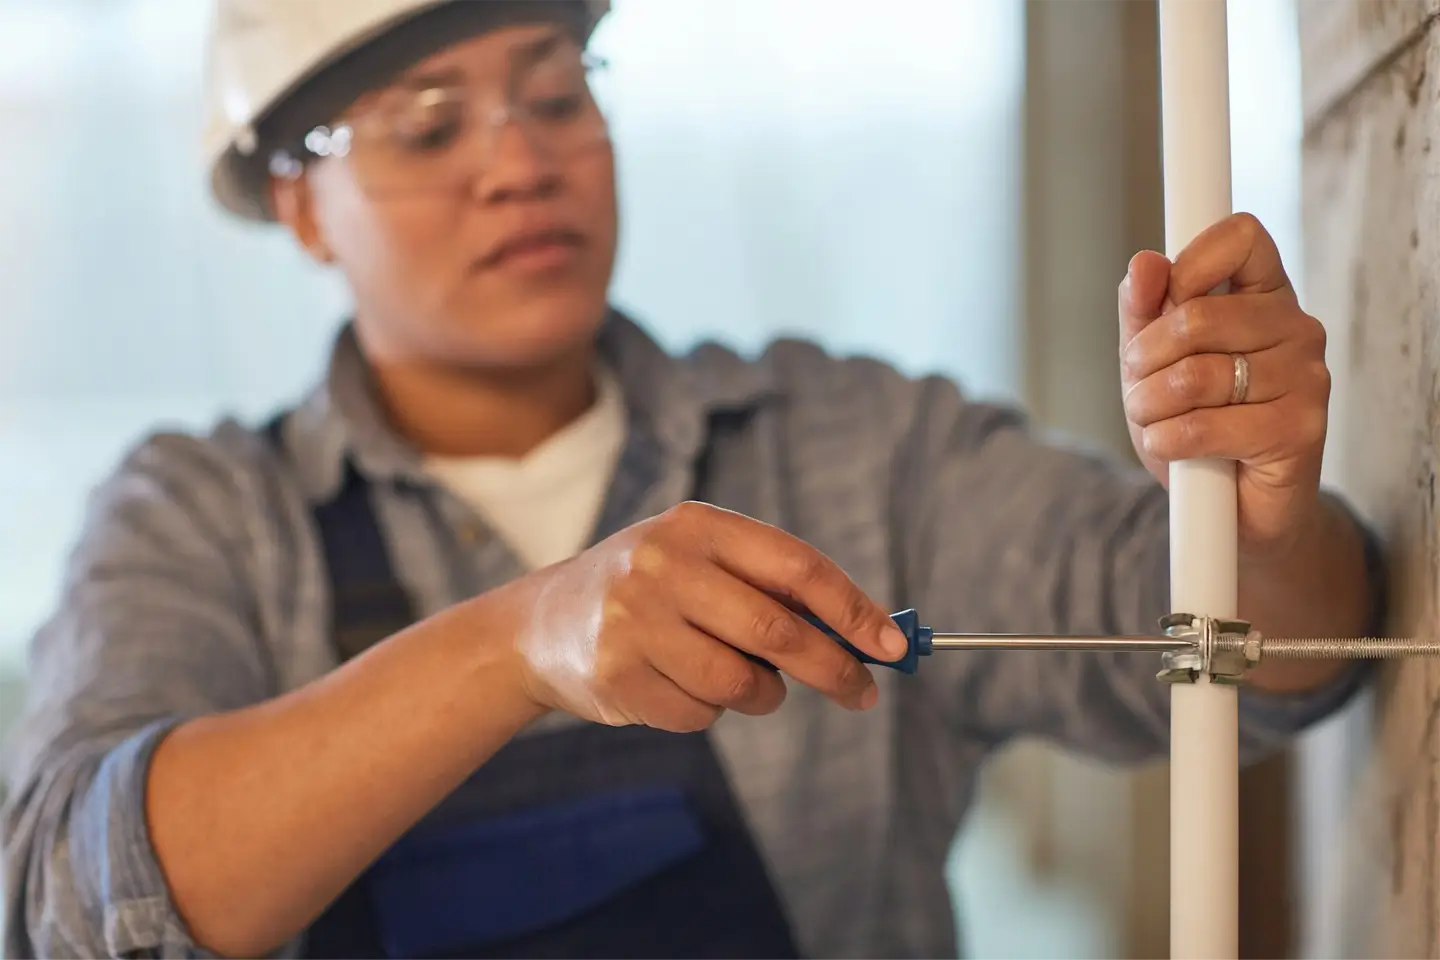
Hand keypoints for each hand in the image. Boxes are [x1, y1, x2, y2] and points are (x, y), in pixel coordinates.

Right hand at [507, 501, 908, 731]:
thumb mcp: (704, 563)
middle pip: (778, 632)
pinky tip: (675, 683)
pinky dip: (707, 710)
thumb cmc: (653, 592)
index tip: (894, 646)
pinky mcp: (617, 674)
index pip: (798, 567)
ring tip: (740, 680)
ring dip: (760, 695)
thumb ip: (775, 590)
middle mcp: (663, 565)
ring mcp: (634, 621)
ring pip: (742, 684)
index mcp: (697, 524)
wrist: (541, 623)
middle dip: (834, 669)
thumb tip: (870, 636)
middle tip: (863, 693)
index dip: (854, 610)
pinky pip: (700, 714)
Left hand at [1118, 212, 1330, 557]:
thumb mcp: (1153, 363)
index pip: (1241, 236)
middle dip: (1145, 359)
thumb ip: (1144, 310)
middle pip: (1199, 314)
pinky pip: (1204, 425)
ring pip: (1194, 375)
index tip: (1164, 306)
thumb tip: (1144, 263)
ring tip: (1157, 422)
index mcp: (1265, 295)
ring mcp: (1306, 378)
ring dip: (1150, 406)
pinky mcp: (1299, 430)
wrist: (1231, 513)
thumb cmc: (1196, 426)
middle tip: (1141, 388)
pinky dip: (1168, 441)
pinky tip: (1174, 449)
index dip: (1189, 264)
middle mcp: (1296, 328)